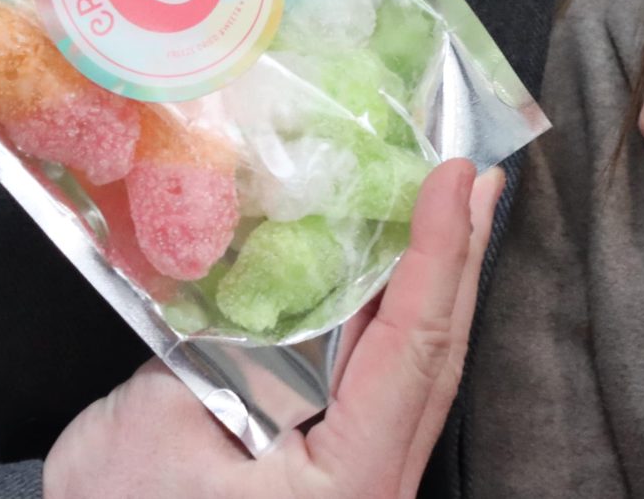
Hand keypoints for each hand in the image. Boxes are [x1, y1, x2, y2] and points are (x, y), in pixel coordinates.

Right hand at [42, 159, 502, 498]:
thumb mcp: (164, 417)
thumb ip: (231, 346)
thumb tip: (283, 270)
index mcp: (348, 485)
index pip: (411, 348)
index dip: (438, 254)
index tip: (455, 178)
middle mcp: (373, 488)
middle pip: (434, 358)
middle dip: (461, 259)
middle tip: (479, 176)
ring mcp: (361, 484)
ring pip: (418, 373)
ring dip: (436, 287)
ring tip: (456, 209)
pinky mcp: (336, 475)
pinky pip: (382, 388)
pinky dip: (394, 322)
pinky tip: (394, 275)